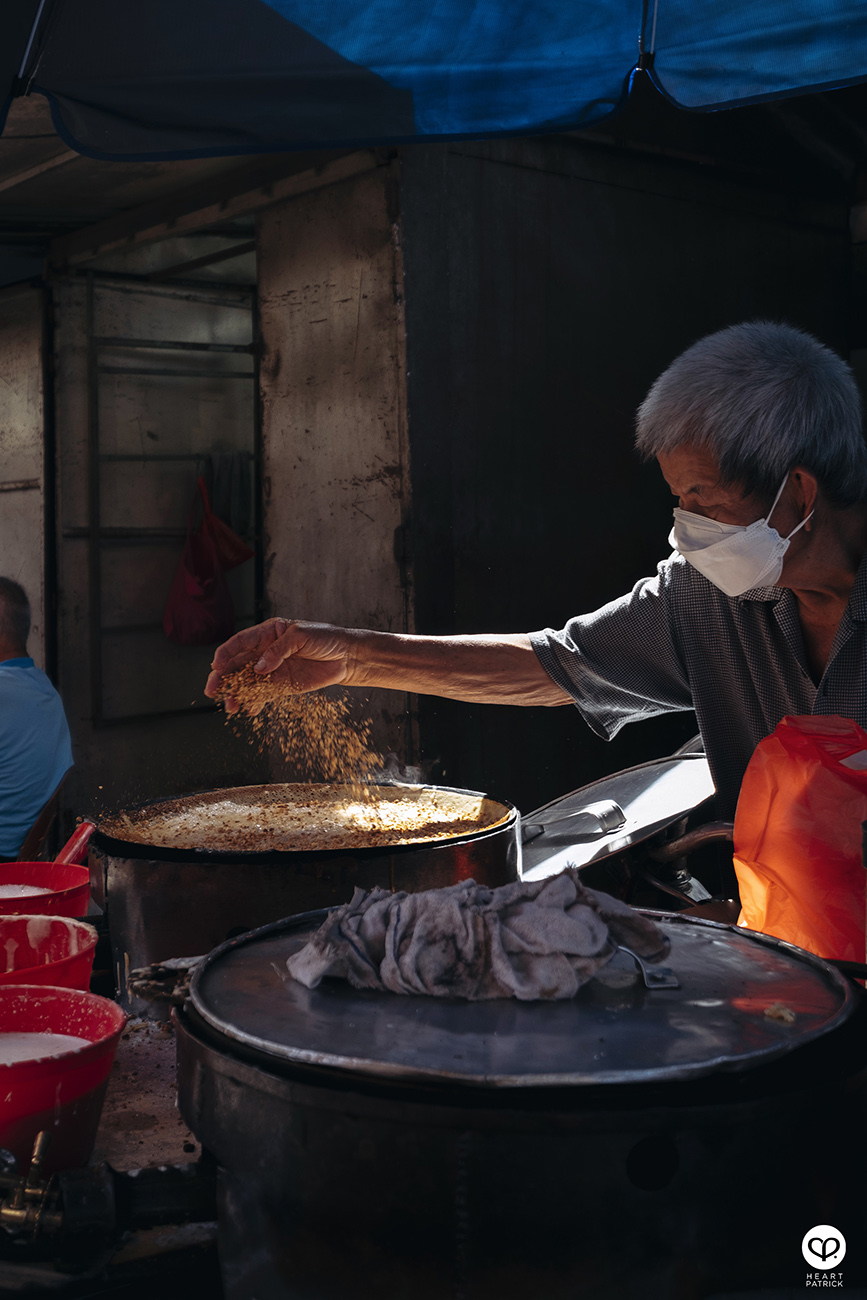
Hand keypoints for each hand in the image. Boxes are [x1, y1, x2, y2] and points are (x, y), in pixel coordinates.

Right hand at [204, 618, 352, 712]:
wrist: (346, 656)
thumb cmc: (325, 638)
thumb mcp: (300, 636)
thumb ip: (278, 651)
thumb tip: (259, 668)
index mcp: (267, 633)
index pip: (240, 642)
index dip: (226, 653)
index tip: (216, 665)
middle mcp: (265, 652)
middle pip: (238, 664)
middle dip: (223, 677)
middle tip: (212, 689)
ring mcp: (272, 670)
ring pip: (247, 682)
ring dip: (236, 693)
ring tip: (229, 706)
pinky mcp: (282, 685)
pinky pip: (263, 695)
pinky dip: (254, 703)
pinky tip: (247, 710)